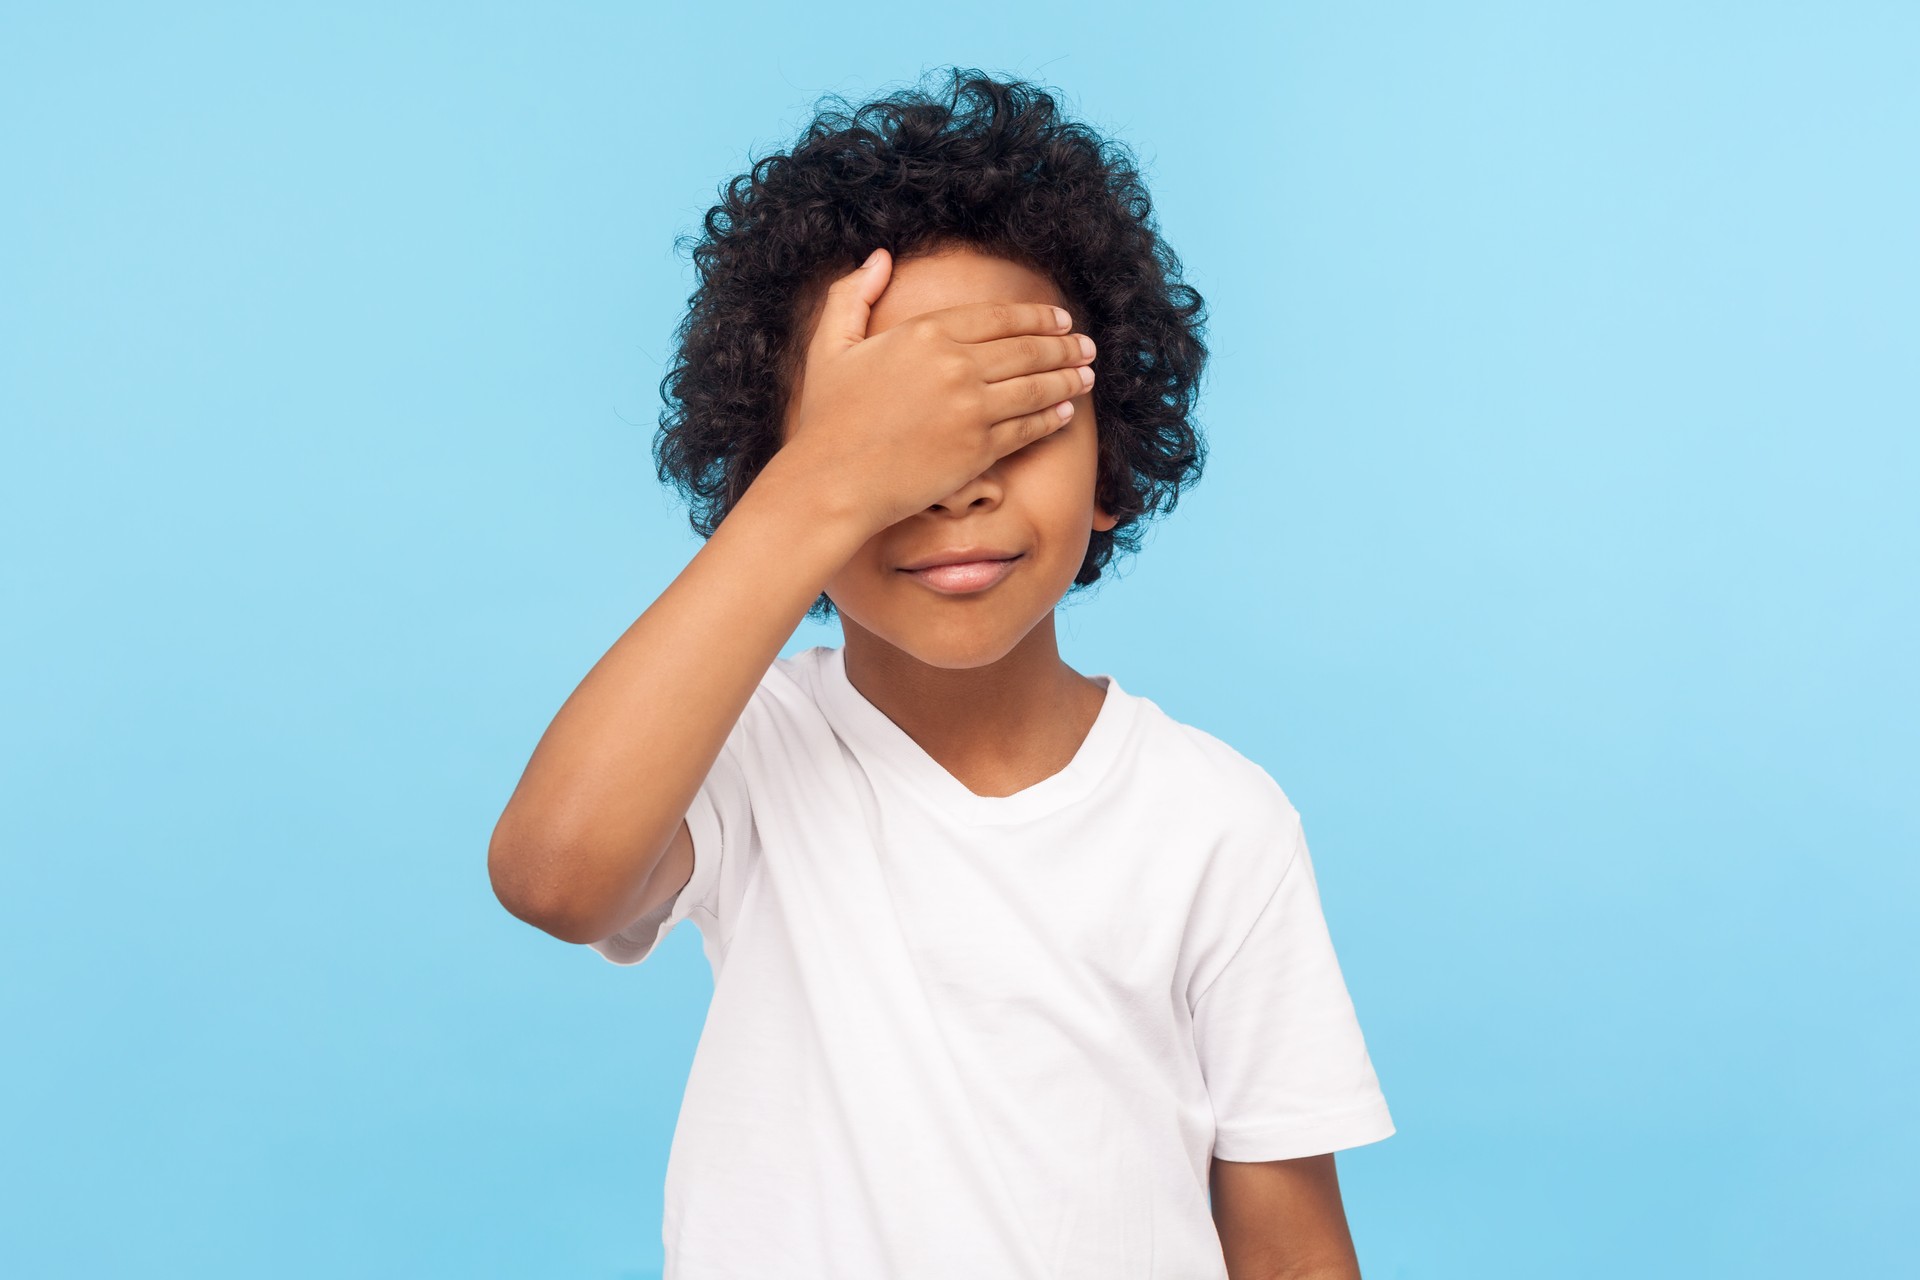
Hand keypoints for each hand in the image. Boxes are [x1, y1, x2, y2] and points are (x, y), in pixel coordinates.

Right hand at [774, 247, 1096, 537]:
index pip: (998, 317)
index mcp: (924, 333)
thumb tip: (880, 258)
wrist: (833, 482)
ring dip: (1068, 379)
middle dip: (1064, 346)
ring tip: (1087, 375)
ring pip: (1036, 387)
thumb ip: (851, 295)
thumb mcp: (829, 345)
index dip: (1036, 316)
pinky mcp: (979, 450)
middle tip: (1086, 346)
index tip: (1059, 319)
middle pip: (1026, 349)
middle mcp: (954, 365)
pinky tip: (1066, 411)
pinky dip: (1052, 417)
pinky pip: (1028, 427)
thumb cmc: (827, 418)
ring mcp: (971, 409)